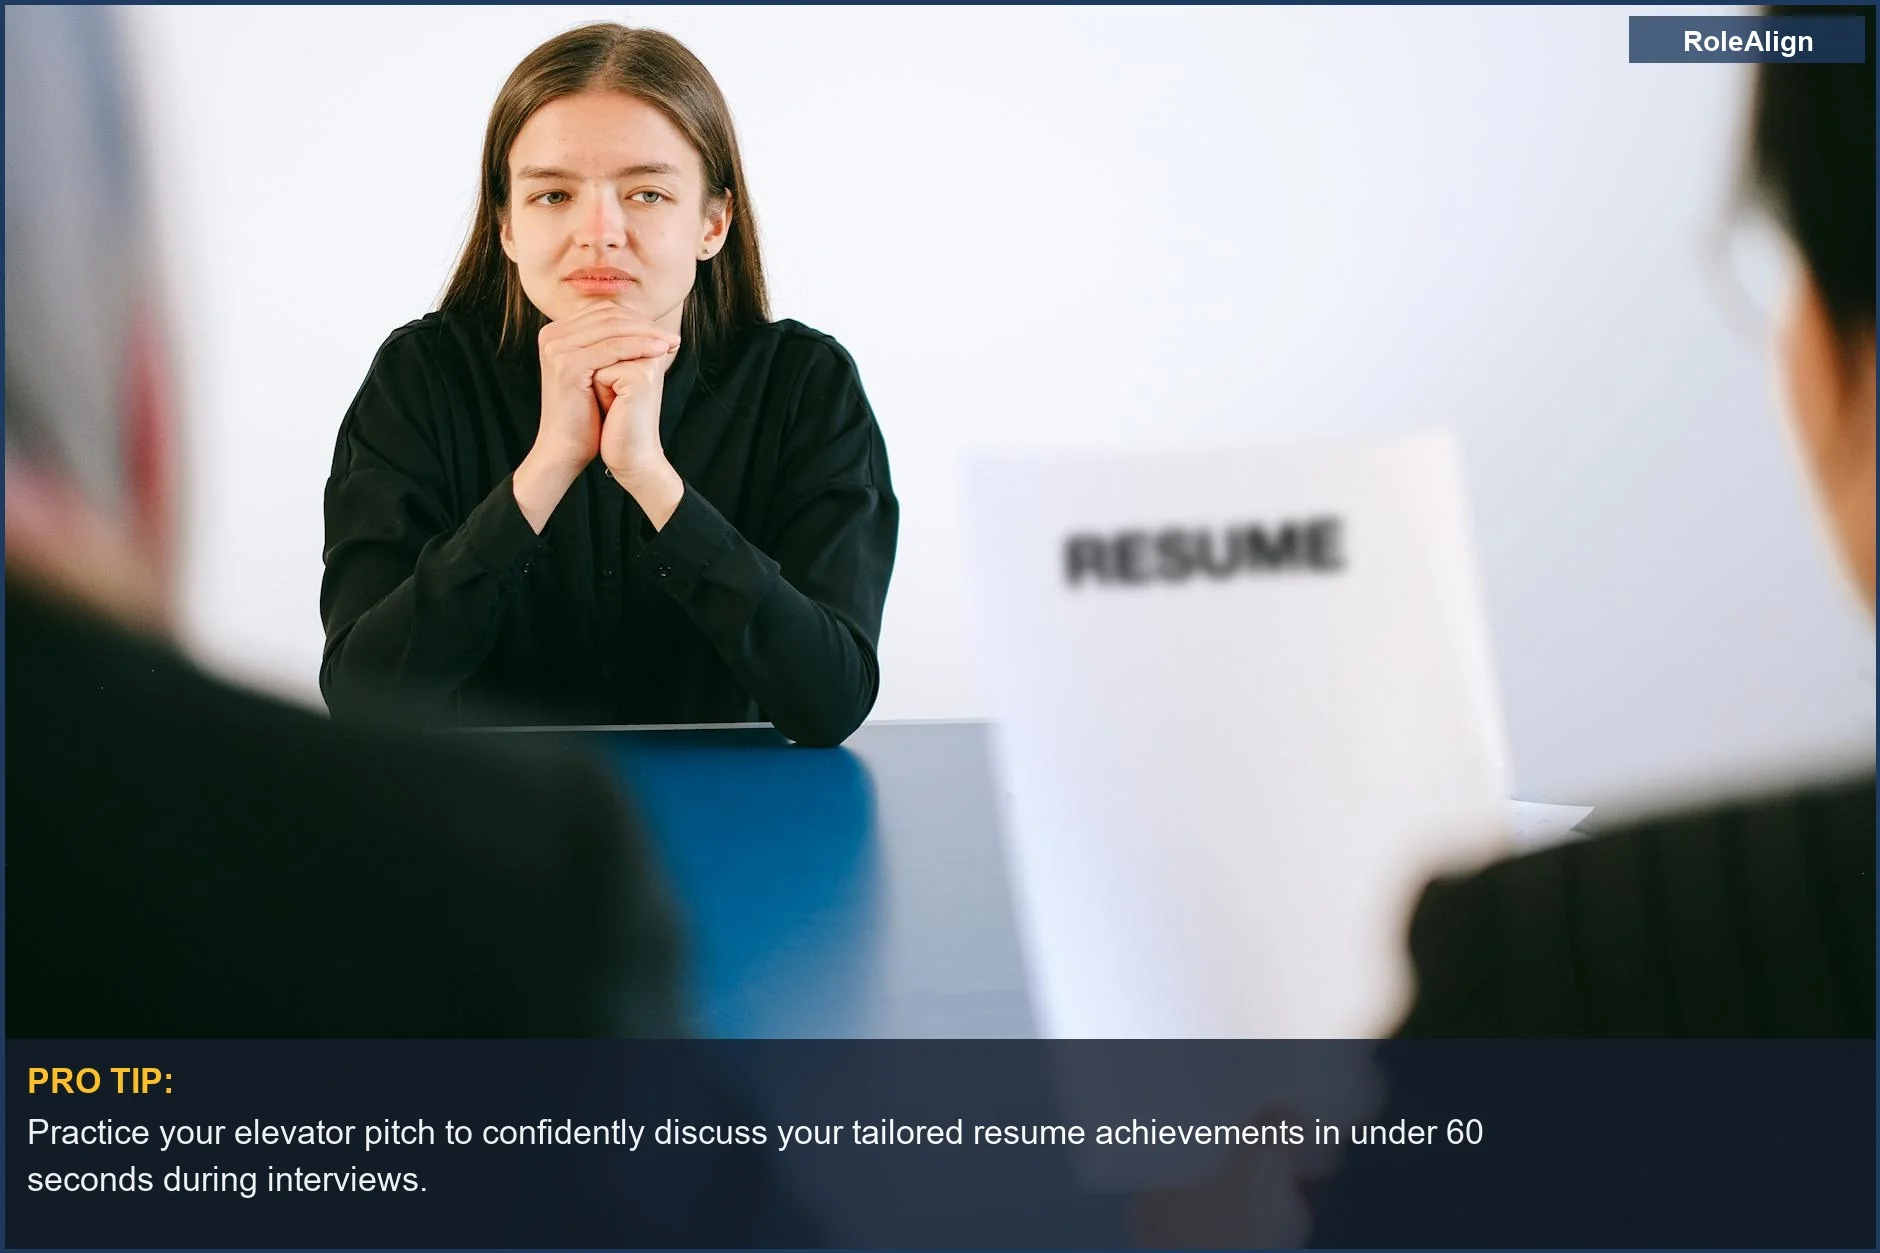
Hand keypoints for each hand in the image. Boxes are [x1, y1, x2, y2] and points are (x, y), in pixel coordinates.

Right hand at [512, 308, 676, 532]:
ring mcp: (556, 348)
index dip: (637, 319)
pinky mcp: (567, 364)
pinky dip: (639, 347)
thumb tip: (643, 324)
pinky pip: (612, 348)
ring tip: (671, 343)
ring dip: (647, 334)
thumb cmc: (586, 415)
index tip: (664, 333)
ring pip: (612, 330)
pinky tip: (660, 352)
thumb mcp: (598, 372)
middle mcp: (551, 335)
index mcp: (557, 333)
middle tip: (672, 337)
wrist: (565, 448)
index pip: (604, 312)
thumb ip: (610, 345)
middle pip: (608, 317)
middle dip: (645, 325)